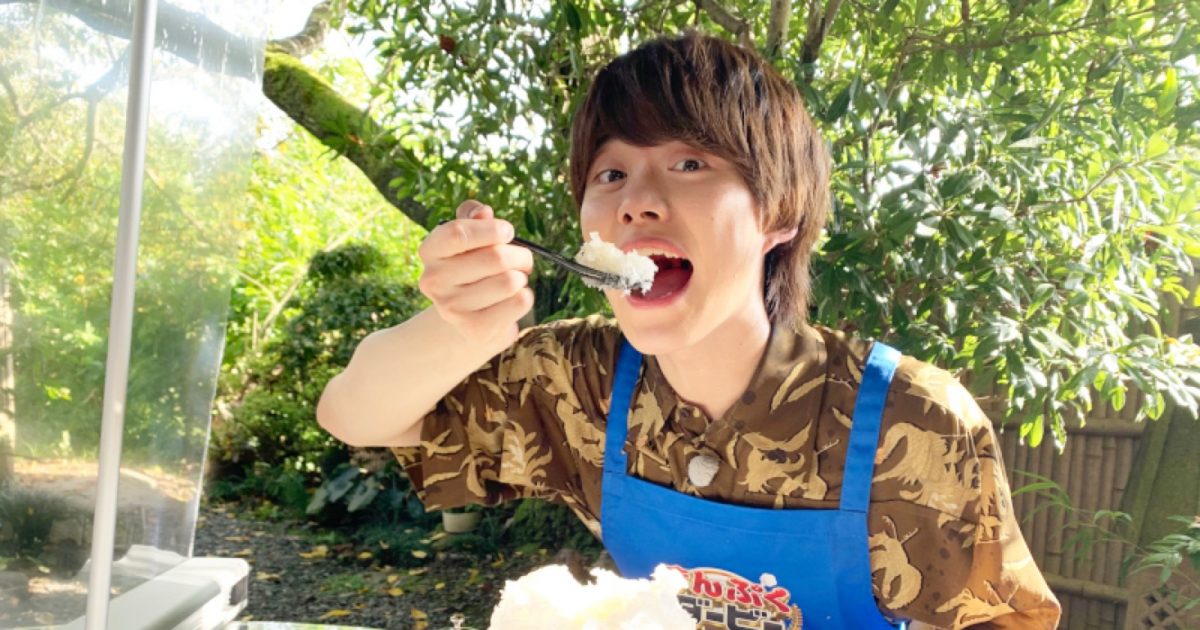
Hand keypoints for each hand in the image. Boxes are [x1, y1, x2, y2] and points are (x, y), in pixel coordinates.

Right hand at [417, 200, 534, 346]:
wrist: (469, 315)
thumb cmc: (473, 265)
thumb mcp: (470, 237)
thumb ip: (473, 217)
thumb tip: (483, 212)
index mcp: (430, 251)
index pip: (458, 234)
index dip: (491, 230)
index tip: (508, 232)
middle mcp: (435, 281)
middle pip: (496, 258)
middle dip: (520, 255)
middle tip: (521, 259)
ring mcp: (452, 308)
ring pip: (510, 282)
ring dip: (522, 277)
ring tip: (515, 280)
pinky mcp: (475, 330)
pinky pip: (519, 303)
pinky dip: (526, 297)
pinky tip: (513, 299)